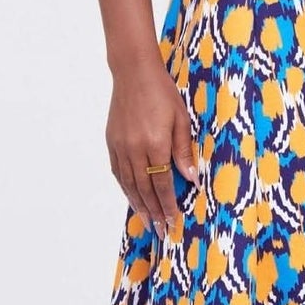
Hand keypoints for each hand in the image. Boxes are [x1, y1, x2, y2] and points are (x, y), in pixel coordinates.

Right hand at [106, 58, 199, 239]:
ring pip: (130, 185)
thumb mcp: (181, 120)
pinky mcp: (112, 142)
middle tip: (161, 232)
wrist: (134, 73)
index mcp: (155, 144)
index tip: (174, 221)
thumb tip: (192, 179)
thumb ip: (184, 151)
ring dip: (139, 206)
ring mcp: (120, 147)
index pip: (162, 184)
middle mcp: (135, 149)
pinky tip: (133, 199)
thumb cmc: (163, 93)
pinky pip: (119, 173)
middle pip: (144, 190)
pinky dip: (126, 189)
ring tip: (147, 223)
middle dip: (154, 213)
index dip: (168, 205)